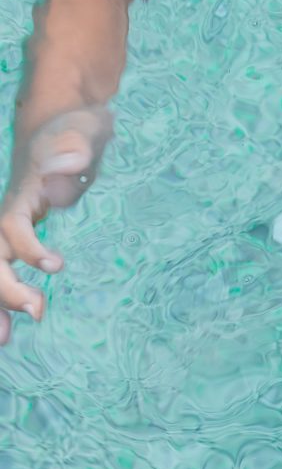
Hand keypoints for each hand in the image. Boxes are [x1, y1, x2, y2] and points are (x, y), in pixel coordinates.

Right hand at [1, 105, 112, 344]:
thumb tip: (58, 171)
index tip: (57, 266)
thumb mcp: (86, 127)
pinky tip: (4, 331)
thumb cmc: (78, 129)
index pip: (12, 225)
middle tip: (38, 310)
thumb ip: (77, 145)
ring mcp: (7, 228)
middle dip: (5, 287)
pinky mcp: (14, 239)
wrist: (61, 126)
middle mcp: (7, 213)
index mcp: (22, 191)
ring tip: (5, 341)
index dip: (29, 248)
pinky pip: (0, 269)